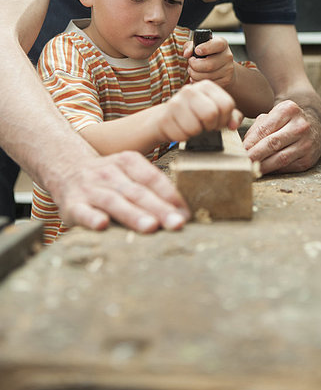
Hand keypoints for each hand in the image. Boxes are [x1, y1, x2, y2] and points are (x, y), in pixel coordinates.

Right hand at [52, 151, 190, 233]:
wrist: (65, 169)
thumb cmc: (106, 179)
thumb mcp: (128, 173)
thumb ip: (151, 190)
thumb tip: (182, 214)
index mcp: (127, 162)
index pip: (152, 178)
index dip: (170, 195)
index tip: (185, 214)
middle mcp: (110, 173)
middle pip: (138, 192)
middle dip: (159, 208)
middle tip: (176, 224)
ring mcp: (90, 189)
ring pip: (114, 201)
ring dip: (133, 215)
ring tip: (150, 227)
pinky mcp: (72, 205)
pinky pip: (83, 212)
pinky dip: (91, 218)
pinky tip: (102, 225)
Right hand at [159, 79, 242, 142]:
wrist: (167, 119)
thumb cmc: (195, 116)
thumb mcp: (217, 113)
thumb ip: (231, 117)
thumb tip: (233, 125)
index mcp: (207, 86)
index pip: (227, 105)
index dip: (224, 119)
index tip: (216, 122)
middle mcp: (191, 90)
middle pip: (211, 114)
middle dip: (210, 126)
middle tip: (204, 126)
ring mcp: (177, 101)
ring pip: (196, 127)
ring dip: (196, 133)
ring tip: (191, 127)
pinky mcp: (165, 116)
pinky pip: (182, 135)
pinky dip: (184, 137)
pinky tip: (181, 129)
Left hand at [183, 36, 234, 88]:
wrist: (224, 67)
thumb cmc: (209, 54)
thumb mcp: (199, 46)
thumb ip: (190, 46)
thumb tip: (187, 54)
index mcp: (222, 44)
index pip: (218, 45)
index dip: (206, 48)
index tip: (197, 51)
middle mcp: (227, 56)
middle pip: (209, 65)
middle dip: (194, 65)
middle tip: (190, 63)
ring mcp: (228, 70)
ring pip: (207, 77)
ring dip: (194, 75)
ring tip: (193, 70)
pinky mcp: (226, 81)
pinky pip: (208, 83)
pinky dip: (198, 81)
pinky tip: (198, 77)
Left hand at [242, 100, 320, 173]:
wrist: (313, 127)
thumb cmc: (286, 121)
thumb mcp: (273, 115)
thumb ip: (258, 127)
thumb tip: (244, 145)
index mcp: (289, 110)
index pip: (265, 129)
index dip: (250, 142)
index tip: (240, 149)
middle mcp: (301, 126)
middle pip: (272, 144)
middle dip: (255, 154)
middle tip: (242, 161)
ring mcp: (307, 143)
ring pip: (280, 159)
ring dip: (263, 165)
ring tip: (250, 168)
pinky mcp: (309, 159)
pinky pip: (287, 167)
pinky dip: (273, 170)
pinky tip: (263, 170)